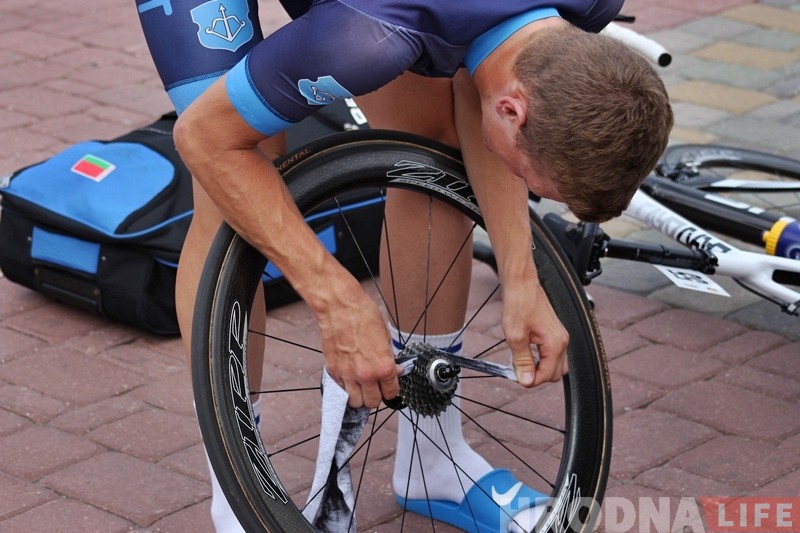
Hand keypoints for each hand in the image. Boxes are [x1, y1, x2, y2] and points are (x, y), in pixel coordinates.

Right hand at [316, 287, 399, 408]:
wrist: (339, 307)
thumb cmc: (363, 315)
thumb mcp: (386, 336)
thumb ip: (390, 358)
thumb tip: (396, 370)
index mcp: (384, 367)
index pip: (391, 393)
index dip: (391, 390)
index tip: (388, 386)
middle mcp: (366, 375)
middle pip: (372, 403)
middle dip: (375, 395)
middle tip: (375, 386)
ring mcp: (348, 375)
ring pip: (355, 402)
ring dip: (359, 395)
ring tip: (361, 385)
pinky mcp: (333, 371)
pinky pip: (341, 389)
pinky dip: (346, 387)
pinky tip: (349, 375)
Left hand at [502, 276, 568, 387]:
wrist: (521, 284)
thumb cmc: (519, 304)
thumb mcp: (516, 336)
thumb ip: (522, 361)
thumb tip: (526, 380)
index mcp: (555, 343)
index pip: (547, 375)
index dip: (531, 380)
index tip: (517, 378)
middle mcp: (562, 341)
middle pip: (554, 373)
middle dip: (536, 375)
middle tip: (517, 369)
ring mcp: (560, 336)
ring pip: (554, 364)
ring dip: (538, 367)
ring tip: (520, 360)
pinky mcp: (554, 332)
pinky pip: (552, 354)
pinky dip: (540, 358)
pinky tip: (525, 352)